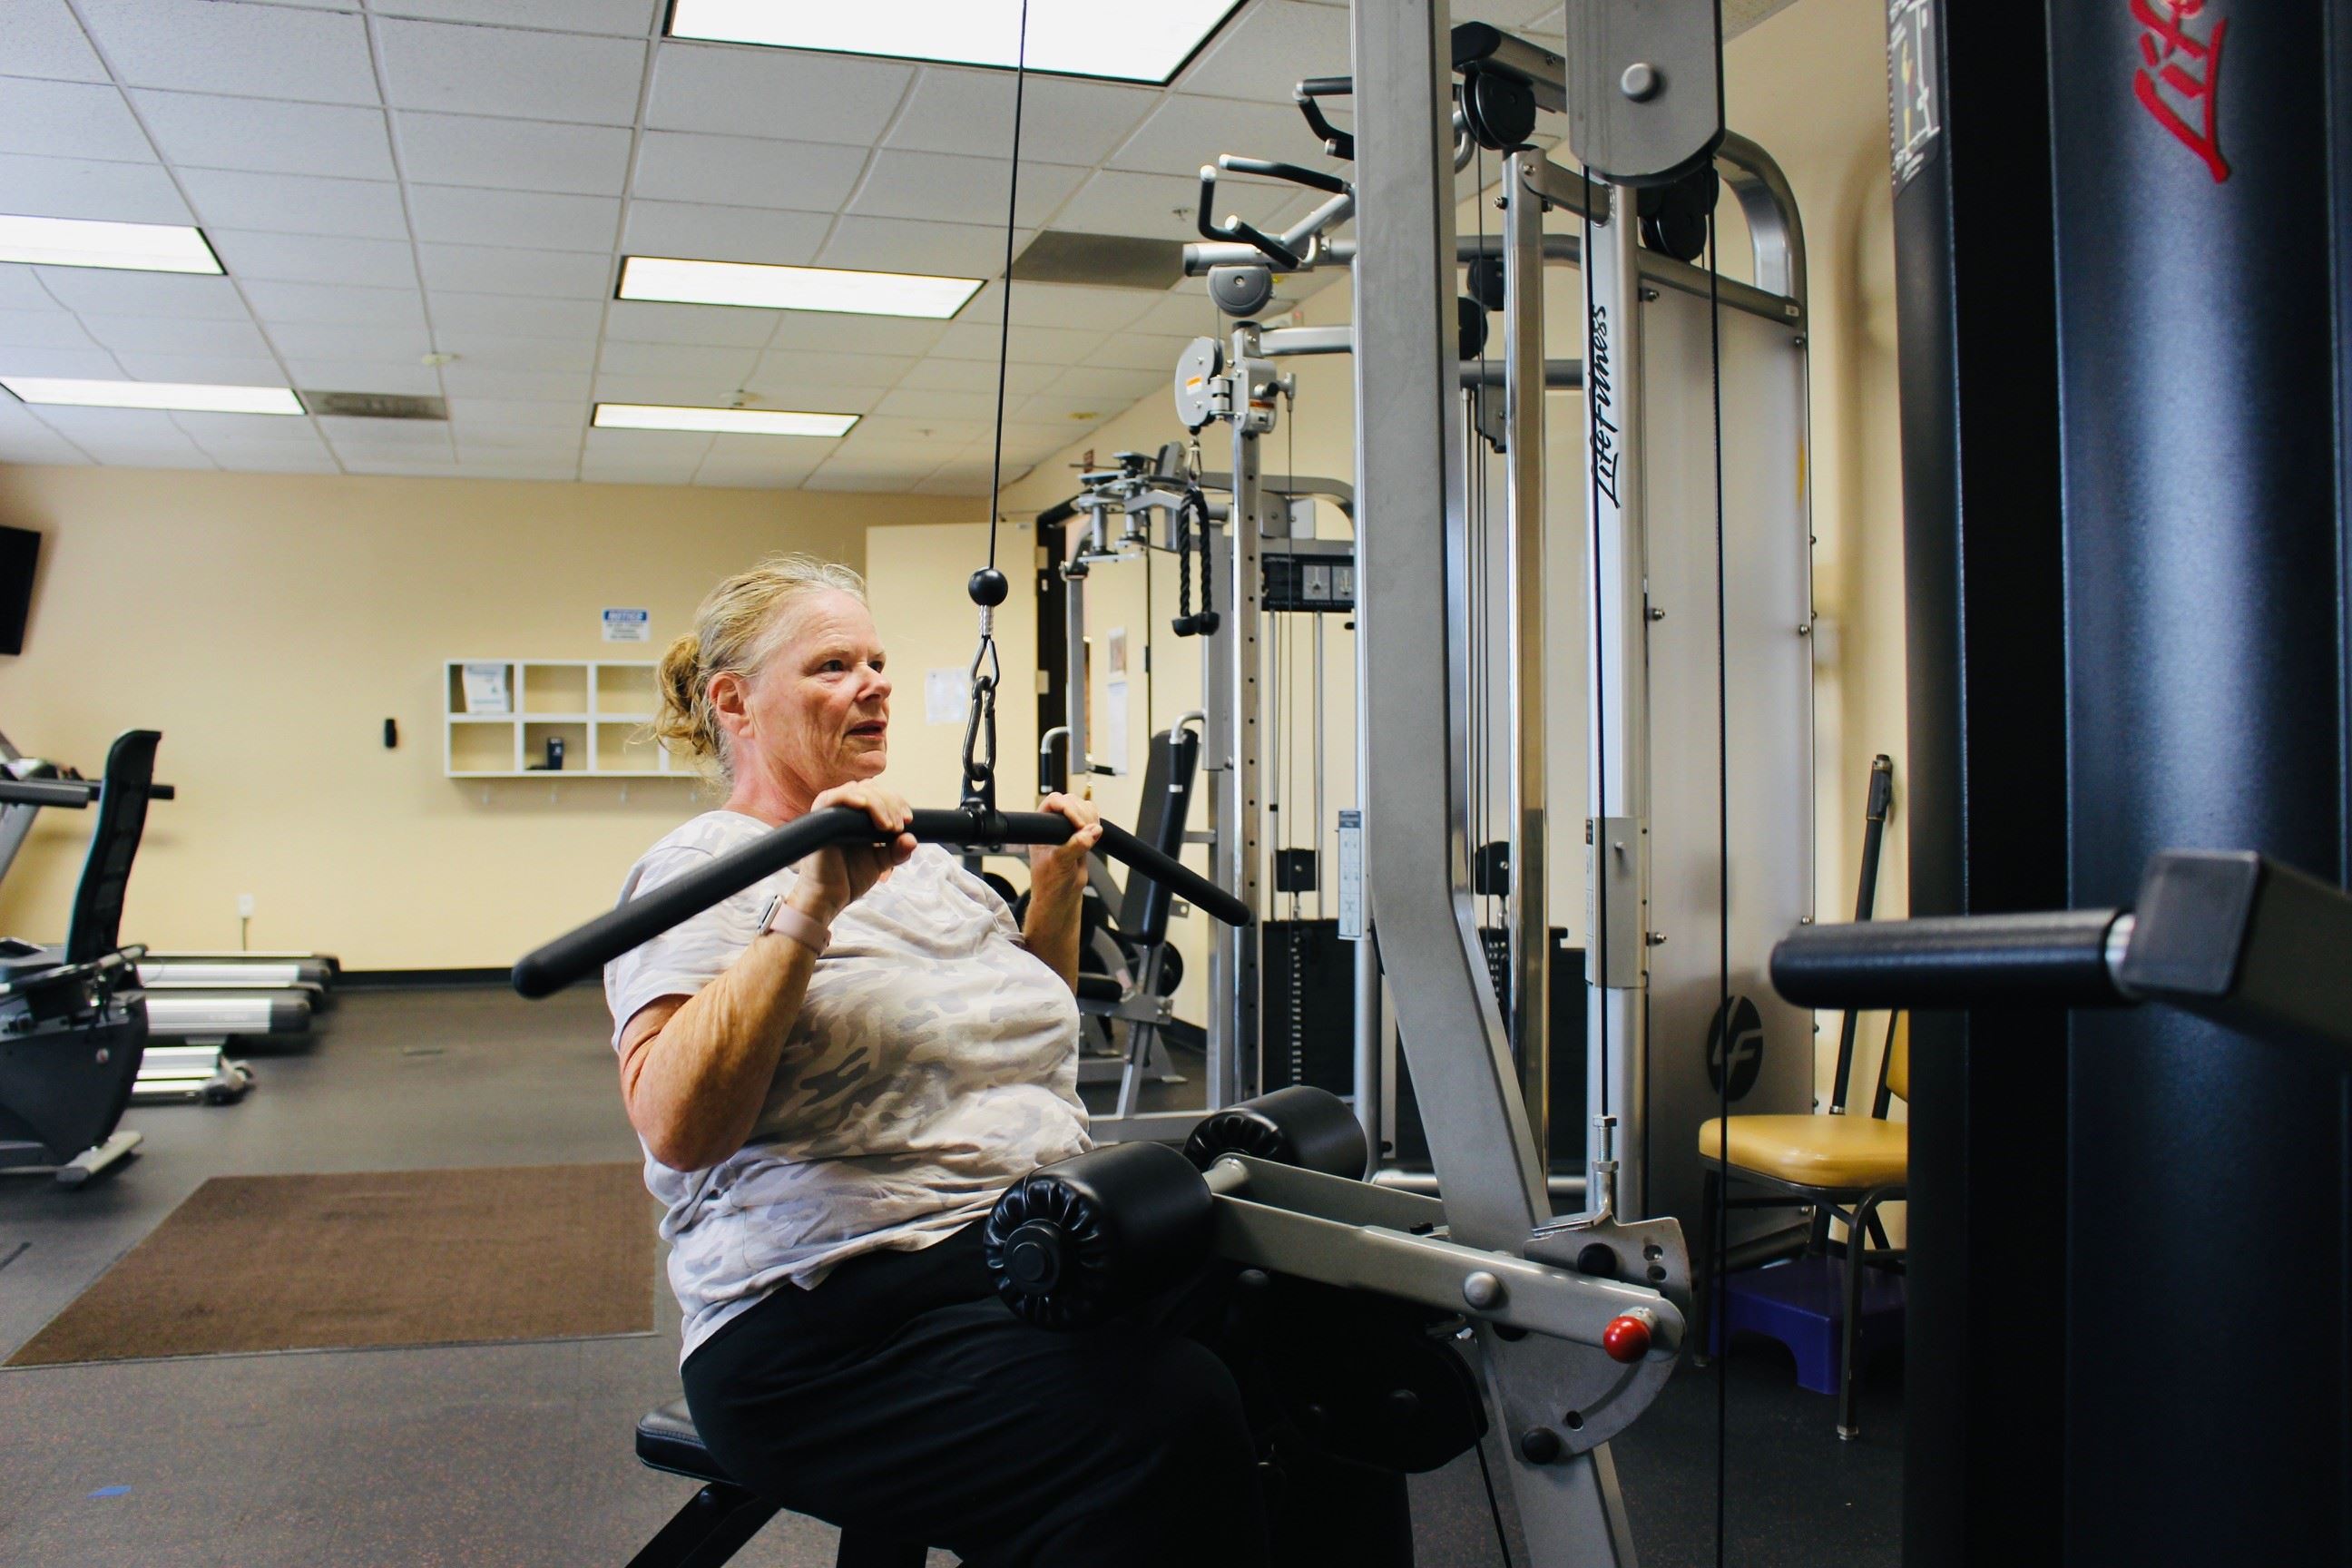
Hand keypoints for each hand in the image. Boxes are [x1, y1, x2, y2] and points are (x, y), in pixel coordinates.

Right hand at [791, 783, 915, 921]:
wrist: (829, 898)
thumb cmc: (849, 878)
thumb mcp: (882, 862)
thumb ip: (897, 850)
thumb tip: (912, 839)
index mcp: (859, 817)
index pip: (880, 794)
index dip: (896, 802)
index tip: (908, 819)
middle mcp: (844, 811)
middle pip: (871, 788)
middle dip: (890, 803)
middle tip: (898, 826)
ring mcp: (831, 813)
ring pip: (856, 790)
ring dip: (877, 803)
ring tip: (887, 826)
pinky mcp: (818, 819)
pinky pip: (832, 798)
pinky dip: (850, 797)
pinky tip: (864, 805)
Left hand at [1028, 791, 1103, 888]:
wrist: (1062, 895)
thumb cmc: (1050, 882)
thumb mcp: (1060, 864)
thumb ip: (1074, 846)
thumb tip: (1091, 831)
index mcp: (1041, 826)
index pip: (1054, 802)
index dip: (1068, 809)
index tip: (1079, 825)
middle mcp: (1054, 823)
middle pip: (1071, 801)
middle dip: (1082, 814)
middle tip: (1085, 831)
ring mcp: (1068, 827)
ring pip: (1084, 807)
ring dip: (1091, 817)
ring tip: (1089, 835)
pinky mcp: (1082, 833)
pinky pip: (1093, 818)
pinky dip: (1097, 824)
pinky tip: (1093, 836)